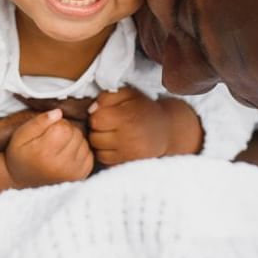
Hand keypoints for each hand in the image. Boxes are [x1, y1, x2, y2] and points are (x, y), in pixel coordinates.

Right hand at [3, 109, 93, 188]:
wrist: (23, 180)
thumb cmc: (21, 154)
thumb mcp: (21, 135)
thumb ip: (39, 121)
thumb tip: (59, 112)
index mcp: (44, 153)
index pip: (64, 127)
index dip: (57, 123)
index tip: (48, 130)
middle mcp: (61, 165)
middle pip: (76, 134)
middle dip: (66, 131)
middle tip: (53, 138)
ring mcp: (72, 172)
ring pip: (84, 142)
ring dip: (74, 140)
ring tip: (59, 147)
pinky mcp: (81, 176)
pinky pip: (89, 153)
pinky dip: (80, 151)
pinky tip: (67, 154)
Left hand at [89, 89, 203, 165]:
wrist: (166, 130)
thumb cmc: (143, 109)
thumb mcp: (128, 94)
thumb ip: (107, 97)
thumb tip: (91, 110)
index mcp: (127, 118)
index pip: (96, 120)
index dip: (97, 115)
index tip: (105, 113)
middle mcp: (128, 138)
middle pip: (95, 137)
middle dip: (97, 130)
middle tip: (108, 125)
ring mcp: (129, 153)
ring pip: (98, 151)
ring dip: (100, 143)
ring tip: (111, 135)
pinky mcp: (129, 163)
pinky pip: (106, 161)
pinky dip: (105, 153)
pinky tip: (114, 144)